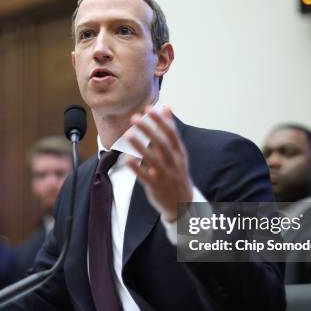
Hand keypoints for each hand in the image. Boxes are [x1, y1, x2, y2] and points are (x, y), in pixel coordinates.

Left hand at [126, 105, 193, 221]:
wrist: (183, 203)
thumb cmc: (177, 172)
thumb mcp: (178, 152)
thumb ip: (170, 130)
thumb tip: (166, 107)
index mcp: (179, 153)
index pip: (171, 133)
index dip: (160, 120)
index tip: (148, 108)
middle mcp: (173, 162)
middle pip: (162, 144)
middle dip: (149, 130)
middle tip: (135, 118)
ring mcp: (165, 175)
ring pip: (153, 159)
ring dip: (140, 146)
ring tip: (128, 134)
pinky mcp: (155, 186)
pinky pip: (145, 176)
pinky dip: (136, 168)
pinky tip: (127, 159)